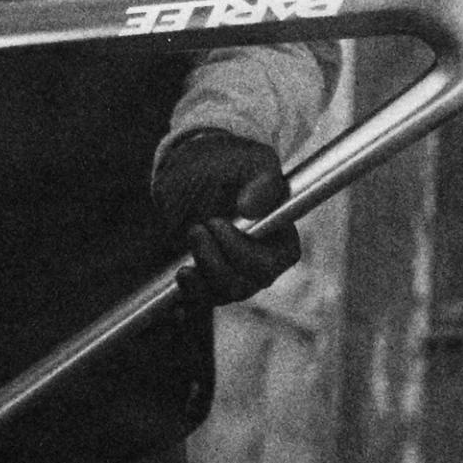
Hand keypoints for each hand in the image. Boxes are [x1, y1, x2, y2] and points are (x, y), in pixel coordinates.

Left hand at [152, 132, 300, 303]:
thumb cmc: (233, 163)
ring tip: (190, 234)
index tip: (217, 223)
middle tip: (197, 227)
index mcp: (283, 240)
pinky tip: (179, 281)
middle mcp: (263, 265)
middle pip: (243, 285)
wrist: (197, 169)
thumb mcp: (252, 162)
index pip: (272, 264)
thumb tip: (251, 207)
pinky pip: (200, 301)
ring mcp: (236, 276)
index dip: (243, 252)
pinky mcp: (209, 281)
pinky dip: (187, 295)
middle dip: (214, 260)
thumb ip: (261, 181)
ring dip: (199, 271)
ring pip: (220, 294)